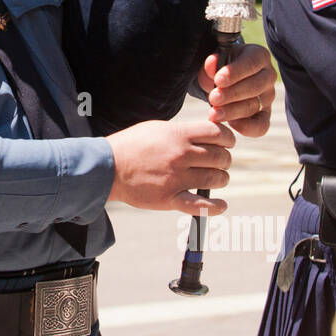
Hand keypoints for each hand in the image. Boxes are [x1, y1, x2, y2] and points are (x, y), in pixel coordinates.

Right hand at [107, 119, 234, 214]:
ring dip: (220, 179)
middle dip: (224, 160)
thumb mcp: (157, 128)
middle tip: (219, 162)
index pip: (218, 133)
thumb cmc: (131, 145)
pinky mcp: (170, 198)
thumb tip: (205, 133)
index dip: (228, 138)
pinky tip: (222, 205)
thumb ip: (182, 131)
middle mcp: (181, 155)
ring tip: (215, 178)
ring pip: (216, 179)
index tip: (226, 143)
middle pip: (221, 157)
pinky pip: (201, 206)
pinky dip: (215, 207)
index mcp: (178, 135)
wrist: (107, 167)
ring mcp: (176, 177)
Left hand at [197, 42, 275, 137]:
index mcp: (258, 56)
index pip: (251, 63)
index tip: (218, 80)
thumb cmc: (221, 67)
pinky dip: (248, 127)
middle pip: (255, 87)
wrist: (224, 80)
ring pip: (255, 106)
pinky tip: (231, 124)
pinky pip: (261, 125)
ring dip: (232, 111)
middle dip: (232, 94)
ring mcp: (268, 96)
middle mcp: (268, 75)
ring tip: (213, 113)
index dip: (235, 72)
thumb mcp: (214, 61)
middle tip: (213, 98)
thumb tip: (211, 63)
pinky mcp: (264, 114)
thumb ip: (212, 62)